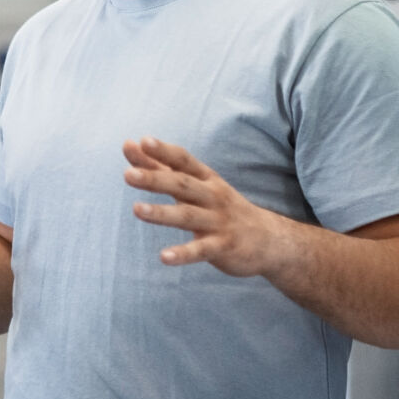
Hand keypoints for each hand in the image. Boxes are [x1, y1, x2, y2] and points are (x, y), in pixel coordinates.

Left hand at [124, 138, 287, 276]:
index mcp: (205, 179)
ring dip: (162, 213)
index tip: (142, 141)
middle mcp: (212, 196)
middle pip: (182, 185)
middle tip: (128, 174)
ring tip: (137, 209)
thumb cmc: (222, 207)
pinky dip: (183, 253)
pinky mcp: (223, 247)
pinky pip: (201, 250)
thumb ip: (161, 167)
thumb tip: (130, 145)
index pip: (183, 161)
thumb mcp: (196, 184)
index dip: (164, 151)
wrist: (270, 240)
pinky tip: (164, 257)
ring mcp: (218, 222)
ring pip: (188, 216)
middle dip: (156, 179)